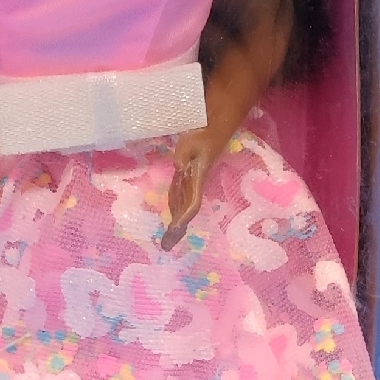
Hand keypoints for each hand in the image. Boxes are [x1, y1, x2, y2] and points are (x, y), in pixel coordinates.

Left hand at [162, 127, 219, 249]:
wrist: (213, 133)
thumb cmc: (202, 138)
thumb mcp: (190, 144)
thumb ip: (182, 157)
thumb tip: (178, 169)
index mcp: (196, 182)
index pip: (191, 204)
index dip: (183, 217)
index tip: (174, 229)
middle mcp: (195, 187)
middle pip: (186, 212)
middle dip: (177, 230)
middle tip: (166, 246)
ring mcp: (192, 185)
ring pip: (182, 209)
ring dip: (176, 225)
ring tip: (167, 241)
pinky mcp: (188, 181)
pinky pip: (179, 199)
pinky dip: (174, 212)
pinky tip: (170, 220)